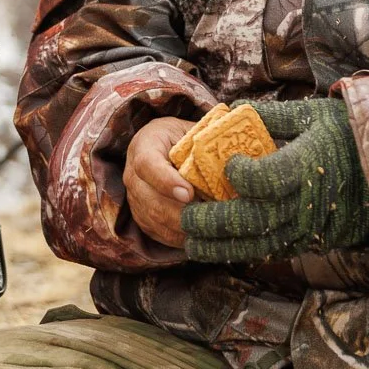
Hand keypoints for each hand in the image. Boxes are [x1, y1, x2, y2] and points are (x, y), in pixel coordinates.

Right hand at [123, 116, 197, 247]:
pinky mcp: (142, 217)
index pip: (148, 165)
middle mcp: (133, 175)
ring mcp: (135, 199)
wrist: (160, 146)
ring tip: (210, 226)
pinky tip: (202, 234)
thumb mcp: (190, 132)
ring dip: (183, 227)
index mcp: (144, 145)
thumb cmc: (181, 138)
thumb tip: (236, 161)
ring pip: (155, 220)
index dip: (166, 182)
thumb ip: (204, 144)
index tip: (188, 194)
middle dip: (181, 213)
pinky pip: (159, 233)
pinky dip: (181, 237)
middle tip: (209, 217)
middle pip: (151, 200)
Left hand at [181, 99, 368, 263]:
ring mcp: (310, 227)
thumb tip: (232, 111)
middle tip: (186, 216)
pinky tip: (221, 248)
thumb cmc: (347, 135)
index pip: (267, 179)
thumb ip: (274, 116)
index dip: (241, 175)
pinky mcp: (311, 241)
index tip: (228, 164)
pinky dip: (245, 252)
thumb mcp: (316, 115)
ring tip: (191, 243)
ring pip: (261, 244)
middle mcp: (308, 202)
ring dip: (222, 247)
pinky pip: (275, 251)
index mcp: (309, 165)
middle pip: (254, 219)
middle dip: (215, 221)